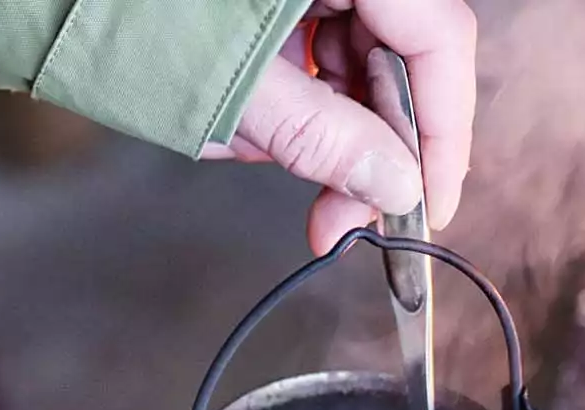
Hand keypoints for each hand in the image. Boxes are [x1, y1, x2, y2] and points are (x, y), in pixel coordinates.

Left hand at [202, 0, 476, 253]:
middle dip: (378, 142)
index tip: (430, 204)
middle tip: (346, 215)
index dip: (445, 130)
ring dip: (335, 126)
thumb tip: (394, 186)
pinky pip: (323, 47)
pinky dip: (304, 98)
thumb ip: (316, 134)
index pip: (439, 39)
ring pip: (365, 58)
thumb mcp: (230, 83)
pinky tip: (266, 128)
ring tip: (284, 166)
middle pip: (408, 53)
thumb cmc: (140, 20)